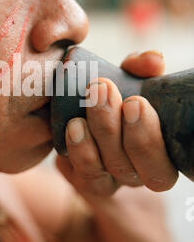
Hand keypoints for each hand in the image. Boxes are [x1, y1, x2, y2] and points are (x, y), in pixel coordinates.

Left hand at [56, 50, 177, 202]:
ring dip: (101, 132)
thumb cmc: (115, 104)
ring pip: (113, 168)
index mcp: (162, 152)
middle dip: (127, 131)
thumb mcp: (129, 83)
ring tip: (89, 100)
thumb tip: (154, 59)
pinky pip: (86, 175)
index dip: (152, 136)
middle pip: (143, 168)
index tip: (136, 100)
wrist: (81, 124)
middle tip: (105, 91)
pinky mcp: (88, 182)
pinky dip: (80, 149)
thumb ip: (141, 71)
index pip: (168, 159)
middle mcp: (141, 172)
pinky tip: (74, 126)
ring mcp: (114, 179)